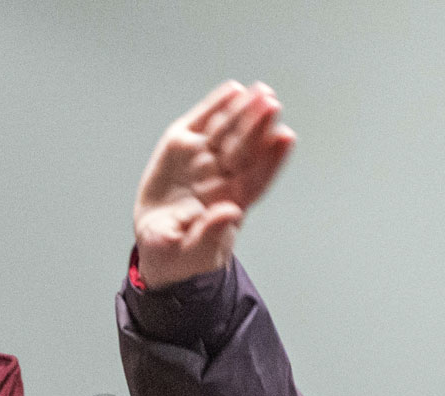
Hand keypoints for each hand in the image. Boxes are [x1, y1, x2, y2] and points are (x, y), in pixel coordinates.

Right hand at [134, 80, 294, 289]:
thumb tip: (230, 212)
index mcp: (230, 205)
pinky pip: (203, 123)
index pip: (256, 178)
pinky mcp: (183, 148)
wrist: (159, 248)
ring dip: (244, 111)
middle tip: (271, 104)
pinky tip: (233, 91)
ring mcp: (204, 161)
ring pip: (228, 132)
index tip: (284, 138)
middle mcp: (222, 179)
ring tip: (259, 92)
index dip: (271, 159)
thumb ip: (209, 235)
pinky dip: (216, 106)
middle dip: (258, 126)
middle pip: (244, 150)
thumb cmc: (180, 255)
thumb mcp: (190, 253)